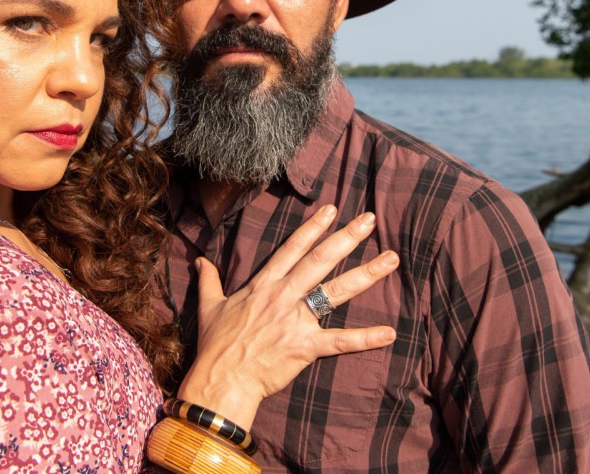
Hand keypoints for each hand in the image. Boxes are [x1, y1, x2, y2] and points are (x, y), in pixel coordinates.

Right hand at [176, 205, 398, 429]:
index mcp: (263, 284)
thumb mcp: (210, 306)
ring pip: (337, 292)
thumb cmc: (216, 345)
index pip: (293, 248)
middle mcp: (283, 296)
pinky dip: (366, 339)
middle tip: (370, 220)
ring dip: (367, 274)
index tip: (332, 209)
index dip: (313, 227)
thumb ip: (209, 280)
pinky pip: (340, 341)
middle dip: (347, 238)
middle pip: (321, 260)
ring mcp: (296, 320)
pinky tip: (389, 334)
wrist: (222, 379)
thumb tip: (198, 261)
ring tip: (391, 260)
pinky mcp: (306, 347)